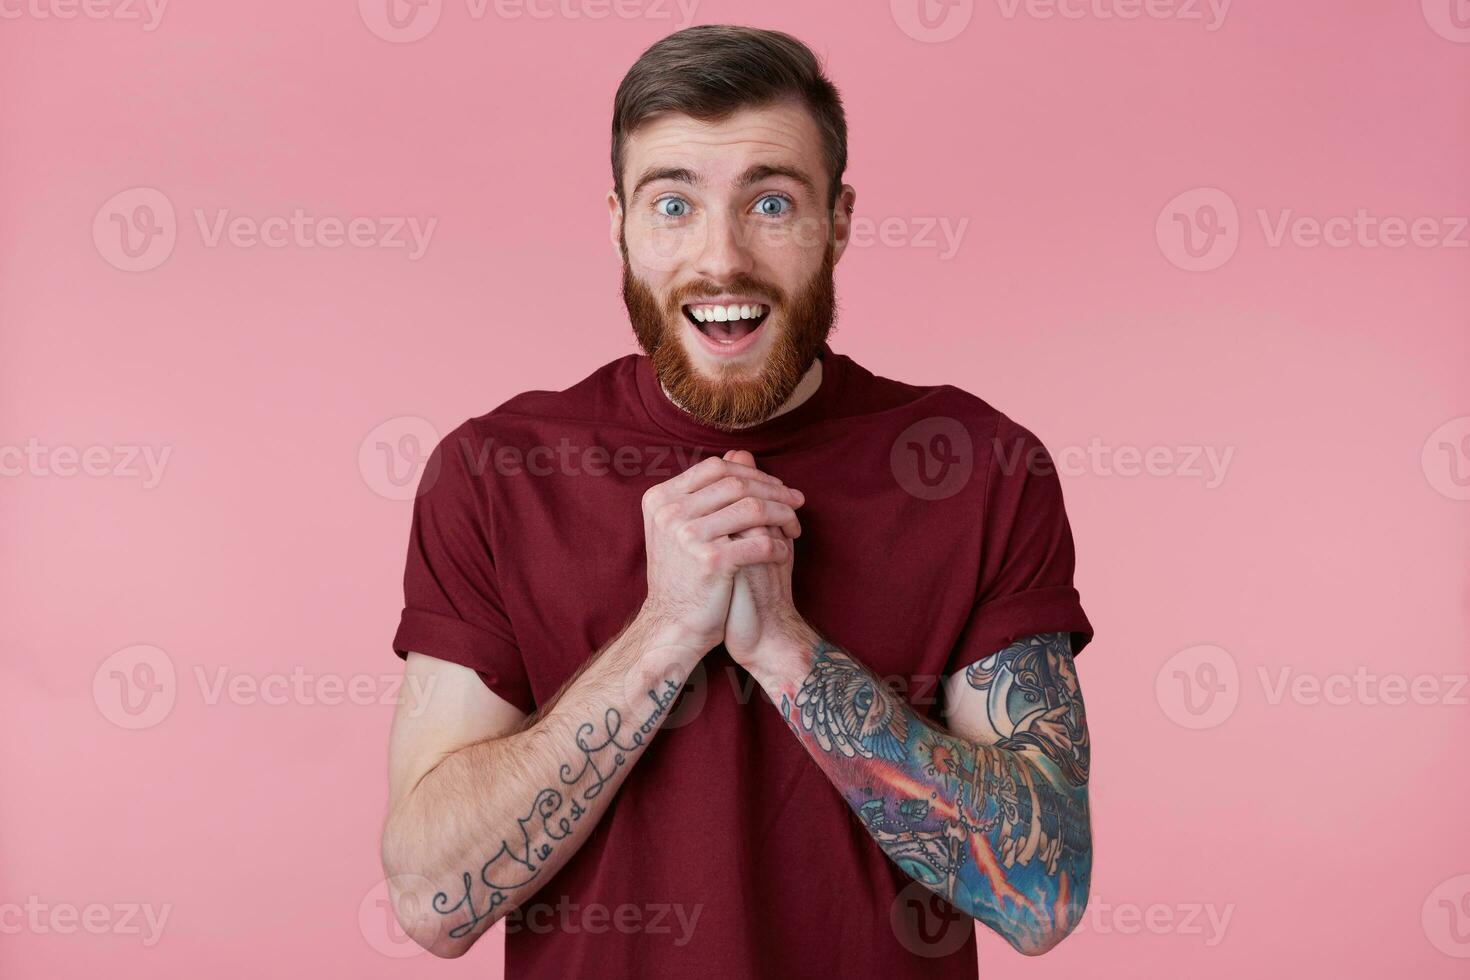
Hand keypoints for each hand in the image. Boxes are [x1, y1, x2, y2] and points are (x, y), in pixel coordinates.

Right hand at [637, 454, 804, 663]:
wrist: (674, 624)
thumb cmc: (685, 575)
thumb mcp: (685, 526)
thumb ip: (709, 491)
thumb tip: (740, 452)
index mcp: (660, 498)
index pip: (715, 468)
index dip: (752, 473)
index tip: (775, 486)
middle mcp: (670, 512)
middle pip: (737, 484)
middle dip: (774, 491)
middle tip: (797, 502)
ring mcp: (688, 535)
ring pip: (753, 509)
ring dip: (783, 516)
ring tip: (794, 527)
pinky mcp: (711, 561)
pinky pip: (760, 543)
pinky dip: (779, 547)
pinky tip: (785, 553)